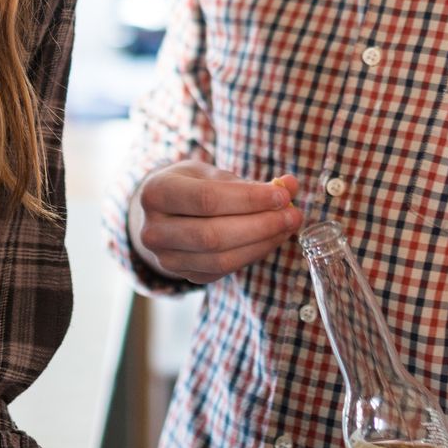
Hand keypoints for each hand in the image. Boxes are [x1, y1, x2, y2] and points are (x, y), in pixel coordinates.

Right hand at [129, 161, 301, 283]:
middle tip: (293, 215)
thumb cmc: (189, 186)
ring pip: (221, 258)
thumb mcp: (209, 173)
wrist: (161, 213)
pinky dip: (253, 254)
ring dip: (262, 243)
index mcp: (156, 193)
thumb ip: (247, 181)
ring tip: (287, 227)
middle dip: (261, 225)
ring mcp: (166, 258)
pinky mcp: (185, 275)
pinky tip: (271, 239)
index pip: (207, 200)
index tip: (282, 195)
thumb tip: (290, 185)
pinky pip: (224, 270)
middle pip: (213, 235)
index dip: (249, 200)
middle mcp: (154, 230)